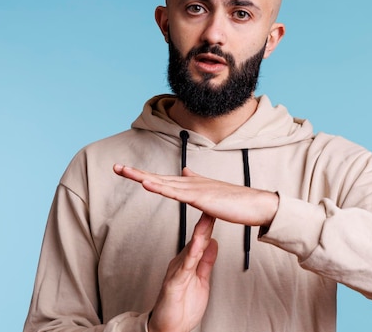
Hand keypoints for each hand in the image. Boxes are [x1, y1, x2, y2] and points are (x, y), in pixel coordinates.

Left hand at [113, 165, 278, 226]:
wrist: (255, 204)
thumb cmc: (235, 201)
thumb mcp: (211, 191)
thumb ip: (196, 182)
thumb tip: (184, 171)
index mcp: (191, 184)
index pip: (163, 179)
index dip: (144, 175)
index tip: (126, 171)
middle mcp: (190, 183)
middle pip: (158, 178)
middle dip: (136, 173)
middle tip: (116, 168)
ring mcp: (195, 189)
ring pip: (163, 183)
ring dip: (143, 177)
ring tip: (124, 172)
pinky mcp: (201, 198)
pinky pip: (176, 194)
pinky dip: (160, 188)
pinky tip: (147, 184)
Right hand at [148, 213, 217, 331]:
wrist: (169, 329)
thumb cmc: (182, 307)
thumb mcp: (201, 281)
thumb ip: (207, 262)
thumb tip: (214, 243)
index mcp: (189, 263)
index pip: (202, 240)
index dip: (210, 225)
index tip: (218, 209)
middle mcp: (181, 264)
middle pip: (196, 240)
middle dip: (205, 223)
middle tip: (213, 204)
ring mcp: (176, 272)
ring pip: (190, 250)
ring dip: (199, 234)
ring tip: (207, 219)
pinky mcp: (173, 283)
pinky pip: (184, 267)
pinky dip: (191, 255)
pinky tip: (198, 245)